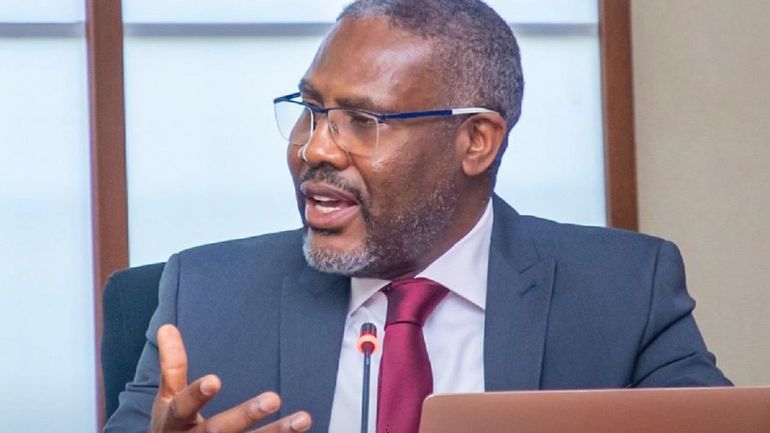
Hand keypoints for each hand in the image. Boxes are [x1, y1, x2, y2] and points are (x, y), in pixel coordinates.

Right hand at [150, 324, 311, 432]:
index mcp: (174, 422)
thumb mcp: (167, 398)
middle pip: (219, 430)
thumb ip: (172, 366)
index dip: (197, 394)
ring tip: (303, 419)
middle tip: (274, 398)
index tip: (214, 380)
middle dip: (246, 416)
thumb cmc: (174, 428)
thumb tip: (167, 327)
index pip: (183, 407)